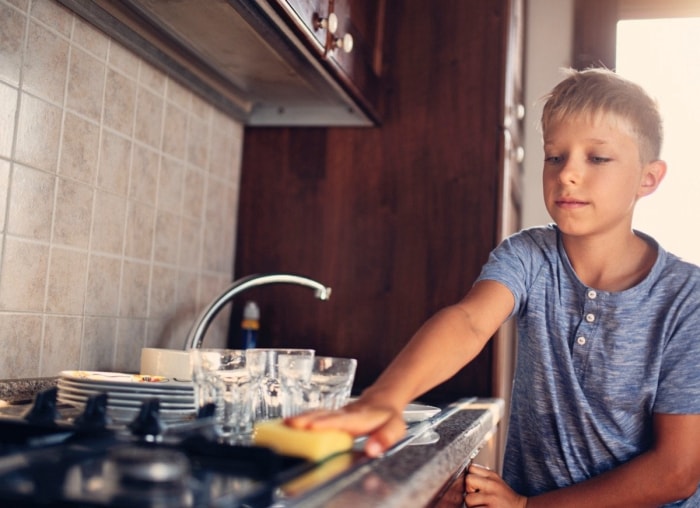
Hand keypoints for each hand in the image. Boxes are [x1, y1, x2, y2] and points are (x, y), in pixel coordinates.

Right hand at [284, 397, 406, 456]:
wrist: (382, 401)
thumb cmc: (387, 417)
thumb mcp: (395, 429)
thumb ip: (384, 438)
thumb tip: (372, 450)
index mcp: (361, 416)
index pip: (343, 420)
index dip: (327, 423)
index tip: (313, 426)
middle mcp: (345, 412)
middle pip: (325, 415)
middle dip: (308, 420)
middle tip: (291, 424)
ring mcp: (335, 412)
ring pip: (316, 413)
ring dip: (300, 418)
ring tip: (284, 424)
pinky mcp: (329, 415)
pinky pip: (313, 415)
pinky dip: (299, 419)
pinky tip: (285, 425)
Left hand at [465, 463, 527, 507]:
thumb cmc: (506, 497)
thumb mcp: (496, 480)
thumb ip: (482, 476)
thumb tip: (465, 477)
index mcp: (492, 476)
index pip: (471, 468)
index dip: (469, 477)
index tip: (472, 484)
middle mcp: (492, 485)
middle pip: (468, 481)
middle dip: (468, 490)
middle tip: (476, 496)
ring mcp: (491, 498)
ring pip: (468, 499)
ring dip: (471, 504)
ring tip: (480, 505)